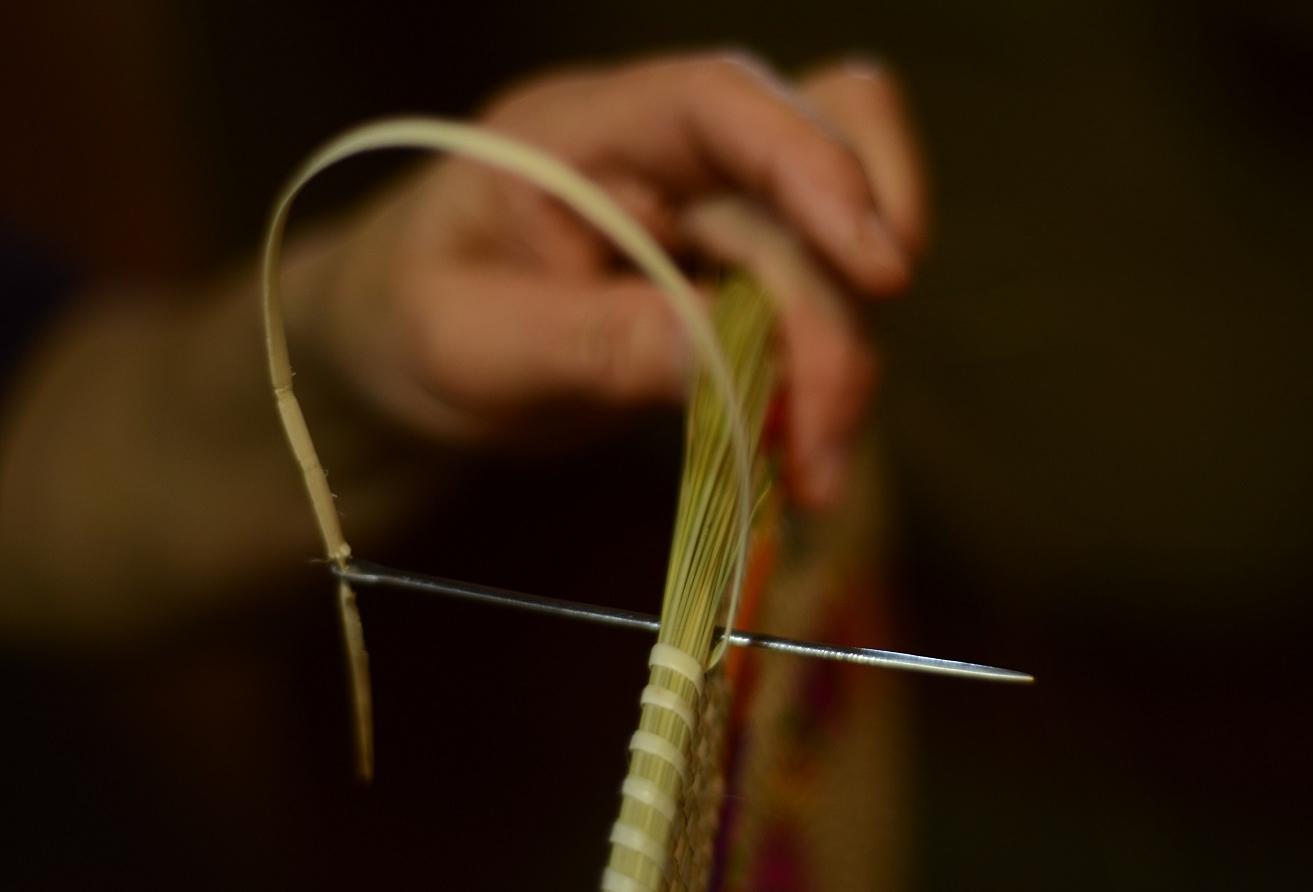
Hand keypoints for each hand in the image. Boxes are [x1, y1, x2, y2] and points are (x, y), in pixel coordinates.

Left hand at [299, 51, 927, 505]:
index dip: (815, 166)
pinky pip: (822, 305)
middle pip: (812, 185)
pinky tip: (802, 452)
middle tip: (817, 444)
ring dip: (848, 357)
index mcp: (584, 129)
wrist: (399, 354)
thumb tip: (717, 355)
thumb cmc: (407, 323)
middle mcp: (668, 150)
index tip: (881, 268)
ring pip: (842, 243)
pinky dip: (829, 379)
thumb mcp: (466, 342)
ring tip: (813, 471)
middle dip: (833, 319)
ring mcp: (714, 208)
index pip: (721, 102)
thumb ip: (586, 341)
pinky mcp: (739, 273)